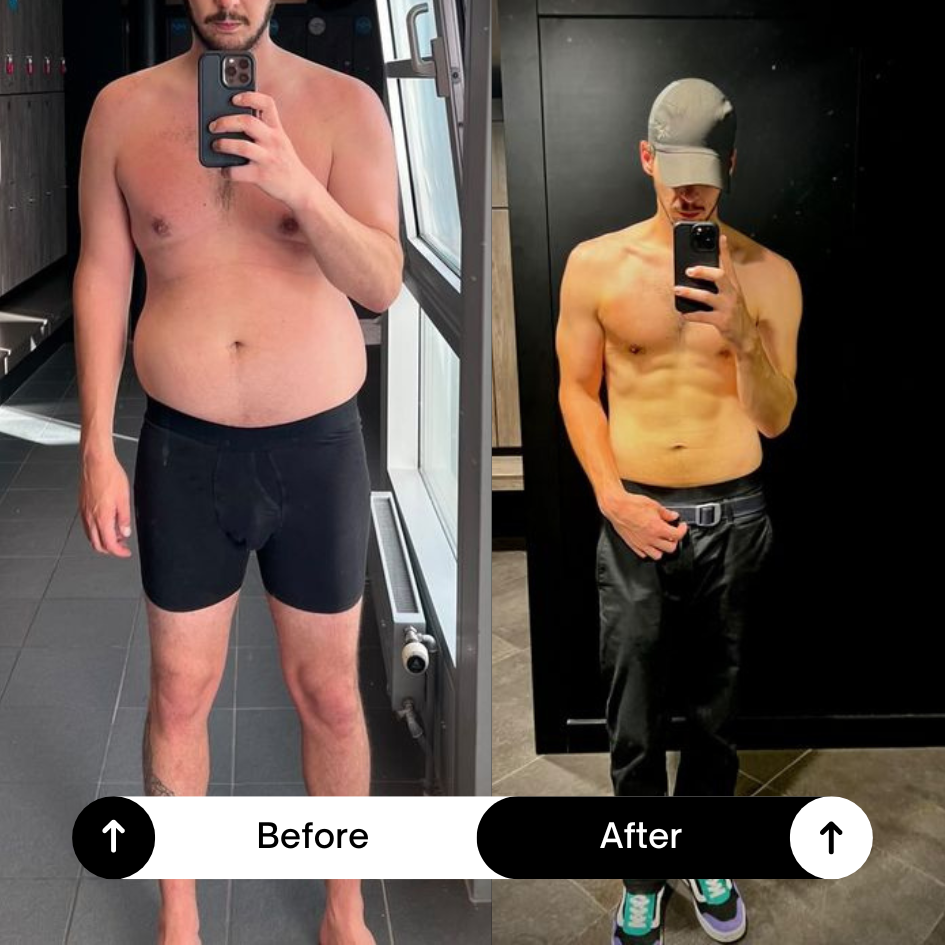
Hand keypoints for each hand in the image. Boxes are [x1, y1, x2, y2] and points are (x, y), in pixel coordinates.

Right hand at [79, 453, 132, 556]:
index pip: (109, 544)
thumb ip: (124, 519)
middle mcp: (90, 517)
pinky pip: (87, 526)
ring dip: (103, 540)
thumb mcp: (124, 499)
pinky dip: (96, 531)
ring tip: (116, 535)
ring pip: (90, 536)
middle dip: (110, 549)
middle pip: (97, 544)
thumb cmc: (110, 475)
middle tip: (122, 546)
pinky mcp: (82, 506)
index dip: (118, 552)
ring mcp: (84, 512)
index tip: (126, 552)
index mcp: (102, 517)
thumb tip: (125, 532)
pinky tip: (106, 524)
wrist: (96, 462)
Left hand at [209, 91, 313, 207]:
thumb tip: (230, 123)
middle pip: (247, 122)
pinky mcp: (261, 176)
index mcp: (277, 130)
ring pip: (241, 146)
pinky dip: (227, 171)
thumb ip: (262, 130)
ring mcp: (268, 159)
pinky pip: (238, 172)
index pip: (267, 103)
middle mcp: (273, 142)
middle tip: (213, 126)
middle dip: (225, 122)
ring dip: (223, 144)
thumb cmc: (284, 162)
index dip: (249, 97)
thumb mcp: (280, 142)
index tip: (234, 98)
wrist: (300, 188)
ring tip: (215, 146)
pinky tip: (225, 171)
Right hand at [600, 489, 686, 559]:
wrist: (617, 507)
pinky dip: (649, 551)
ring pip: (658, 555)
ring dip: (662, 549)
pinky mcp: (633, 545)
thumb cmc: (632, 505)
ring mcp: (641, 544)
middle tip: (672, 533)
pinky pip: (644, 554)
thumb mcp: (654, 505)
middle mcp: (651, 539)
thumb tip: (673, 516)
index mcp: (658, 528)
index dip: (683, 530)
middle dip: (674, 541)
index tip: (682, 526)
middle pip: (670, 548)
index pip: (678, 535)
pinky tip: (649, 543)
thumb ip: (666, 513)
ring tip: (661, 541)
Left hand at [674, 233, 757, 354]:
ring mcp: (727, 307)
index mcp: (734, 286)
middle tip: (689, 270)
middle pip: (720, 276)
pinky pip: (703, 316)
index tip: (720, 237)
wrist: (745, 336)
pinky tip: (682, 312)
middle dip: (704, 271)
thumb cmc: (733, 314)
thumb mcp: (730, 298)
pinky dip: (691, 314)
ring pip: (707, 297)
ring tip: (677, 290)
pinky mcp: (722, 321)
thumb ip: (717, 288)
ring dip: (690, 293)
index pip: (729, 265)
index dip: (725, 250)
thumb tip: (695, 278)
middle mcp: (732, 294)